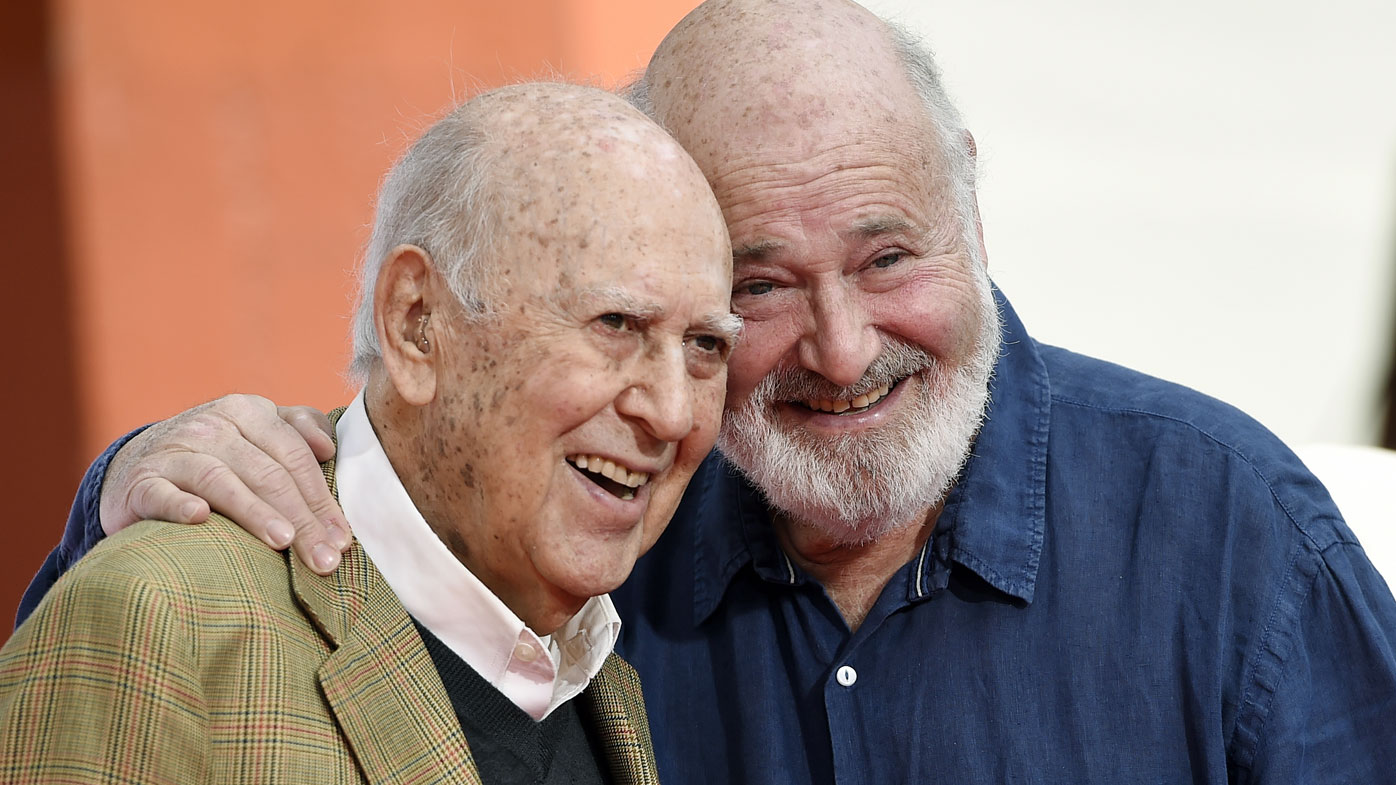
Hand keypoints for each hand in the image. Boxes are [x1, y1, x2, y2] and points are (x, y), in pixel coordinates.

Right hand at [100, 394, 349, 573]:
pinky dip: (180, 505)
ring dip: (255, 513)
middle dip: (302, 519)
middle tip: (324, 558)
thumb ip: (298, 429)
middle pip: (267, 473)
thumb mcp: (256, 430)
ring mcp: (173, 451)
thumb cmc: (216, 454)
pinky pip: (162, 493)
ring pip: (222, 481)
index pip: (294, 455)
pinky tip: (200, 519)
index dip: (321, 498)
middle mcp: (211, 425)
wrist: (138, 466)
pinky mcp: (141, 481)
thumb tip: (328, 448)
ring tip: (283, 542)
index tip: (341, 539)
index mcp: (246, 411)